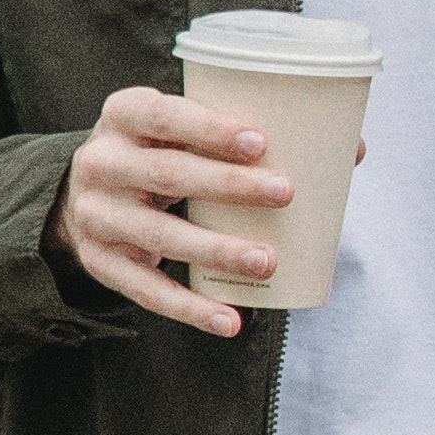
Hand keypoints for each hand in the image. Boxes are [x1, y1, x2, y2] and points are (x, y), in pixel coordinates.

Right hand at [62, 85, 291, 338]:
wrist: (83, 195)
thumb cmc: (161, 151)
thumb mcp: (182, 129)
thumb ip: (247, 132)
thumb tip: (352, 150)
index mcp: (124, 114)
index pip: (163, 115)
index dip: (208, 128)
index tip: (260, 142)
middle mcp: (101, 161)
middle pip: (167, 174)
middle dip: (228, 187)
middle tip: (285, 194)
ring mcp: (95, 215)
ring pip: (158, 235)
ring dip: (216, 250)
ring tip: (267, 261)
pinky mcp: (100, 261)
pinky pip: (146, 289)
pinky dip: (190, 308)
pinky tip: (229, 320)